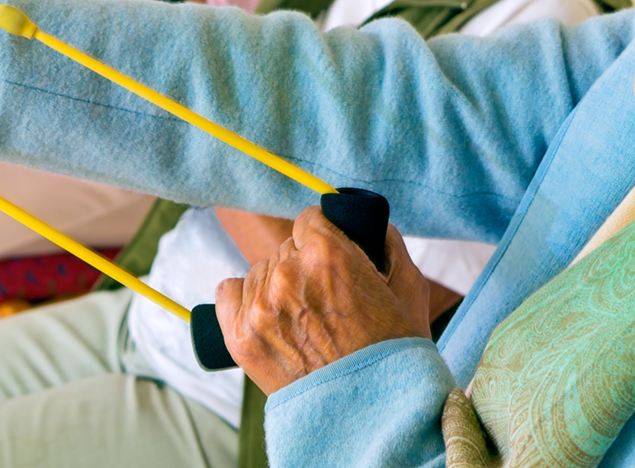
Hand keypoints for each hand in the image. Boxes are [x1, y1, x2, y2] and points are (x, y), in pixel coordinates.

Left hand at [215, 207, 432, 394]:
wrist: (372, 415)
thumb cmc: (394, 353)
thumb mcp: (407, 286)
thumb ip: (385, 241)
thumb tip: (365, 222)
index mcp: (328, 253)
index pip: (310, 219)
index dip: (324, 238)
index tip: (330, 257)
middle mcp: (288, 274)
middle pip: (286, 248)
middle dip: (304, 267)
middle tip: (326, 302)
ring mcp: (259, 306)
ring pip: (261, 271)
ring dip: (278, 287)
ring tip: (304, 321)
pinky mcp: (239, 336)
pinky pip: (227, 292)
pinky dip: (243, 300)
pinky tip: (267, 316)